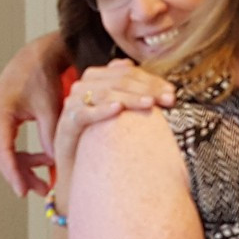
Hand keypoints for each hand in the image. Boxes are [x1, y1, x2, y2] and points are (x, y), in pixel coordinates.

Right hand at [0, 33, 68, 196]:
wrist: (35, 58)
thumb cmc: (41, 78)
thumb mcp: (49, 107)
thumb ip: (50, 135)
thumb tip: (54, 162)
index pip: (3, 154)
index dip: (13, 175)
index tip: (23, 192)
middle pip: (1, 158)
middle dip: (20, 177)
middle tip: (42, 192)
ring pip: (4, 155)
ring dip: (24, 168)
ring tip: (47, 180)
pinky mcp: (1, 122)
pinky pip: (8, 147)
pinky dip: (24, 157)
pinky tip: (44, 161)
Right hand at [54, 60, 178, 186]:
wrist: (79, 170)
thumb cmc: (102, 141)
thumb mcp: (121, 114)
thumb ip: (130, 90)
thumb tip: (138, 69)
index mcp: (97, 79)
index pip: (127, 73)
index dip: (151, 80)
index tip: (172, 92)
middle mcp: (83, 88)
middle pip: (118, 80)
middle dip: (146, 88)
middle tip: (168, 99)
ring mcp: (72, 105)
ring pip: (103, 93)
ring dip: (129, 97)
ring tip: (150, 103)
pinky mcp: (65, 124)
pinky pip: (83, 113)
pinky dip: (101, 110)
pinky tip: (118, 110)